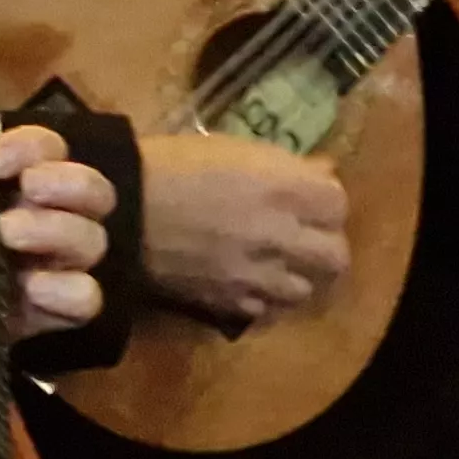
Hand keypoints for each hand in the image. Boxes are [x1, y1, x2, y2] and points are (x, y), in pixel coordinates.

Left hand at [0, 114, 114, 334]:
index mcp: (16, 178)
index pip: (47, 148)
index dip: (29, 146)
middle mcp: (48, 214)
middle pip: (93, 189)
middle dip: (67, 182)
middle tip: (27, 187)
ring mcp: (57, 264)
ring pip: (93, 239)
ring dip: (59, 230)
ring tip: (8, 234)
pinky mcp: (54, 310)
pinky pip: (86, 299)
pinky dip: (68, 290)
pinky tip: (33, 288)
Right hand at [139, 131, 349, 325]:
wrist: (120, 214)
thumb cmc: (171, 167)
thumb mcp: (232, 149)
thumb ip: (283, 165)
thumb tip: (322, 171)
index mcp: (282, 188)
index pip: (338, 204)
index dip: (326, 202)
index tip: (310, 199)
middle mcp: (280, 235)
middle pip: (335, 254)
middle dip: (325, 244)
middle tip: (306, 237)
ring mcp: (257, 275)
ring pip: (306, 289)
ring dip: (297, 275)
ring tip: (278, 262)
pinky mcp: (231, 304)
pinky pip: (267, 309)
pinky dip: (263, 296)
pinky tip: (249, 280)